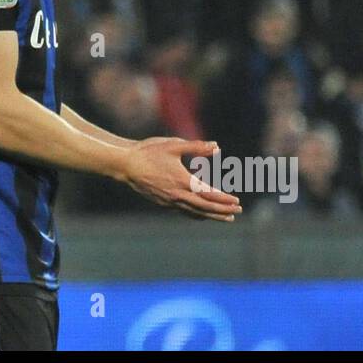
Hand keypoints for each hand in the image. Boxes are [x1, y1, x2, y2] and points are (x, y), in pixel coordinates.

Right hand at [123, 138, 242, 221]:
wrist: (125, 164)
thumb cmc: (149, 151)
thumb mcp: (174, 145)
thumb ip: (197, 146)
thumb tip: (217, 147)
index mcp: (183, 181)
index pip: (209, 195)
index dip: (224, 199)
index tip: (237, 202)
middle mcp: (178, 195)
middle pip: (205, 208)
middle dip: (223, 210)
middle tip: (237, 212)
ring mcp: (170, 201)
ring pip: (195, 212)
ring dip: (212, 216)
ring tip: (227, 218)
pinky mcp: (163, 202)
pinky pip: (185, 211)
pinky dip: (197, 215)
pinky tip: (203, 215)